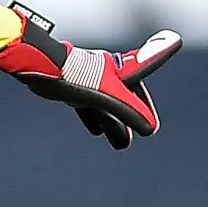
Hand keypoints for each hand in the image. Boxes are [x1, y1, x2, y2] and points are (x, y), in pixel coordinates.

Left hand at [0, 5, 181, 149]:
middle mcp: (106, 73)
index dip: (156, 72)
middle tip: (145, 132)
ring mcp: (88, 80)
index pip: (144, 68)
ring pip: (107, 104)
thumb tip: (151, 127)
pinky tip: (96, 131)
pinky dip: (95, 118)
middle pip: (126, 95)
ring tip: (121, 143)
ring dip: (115, 123)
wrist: (39, 69)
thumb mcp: (107, 95)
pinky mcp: (71, 88)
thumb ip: (129, 110)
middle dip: (134, 114)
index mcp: (119, 69)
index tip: (168, 63)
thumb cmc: (74, 76)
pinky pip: (88, 106)